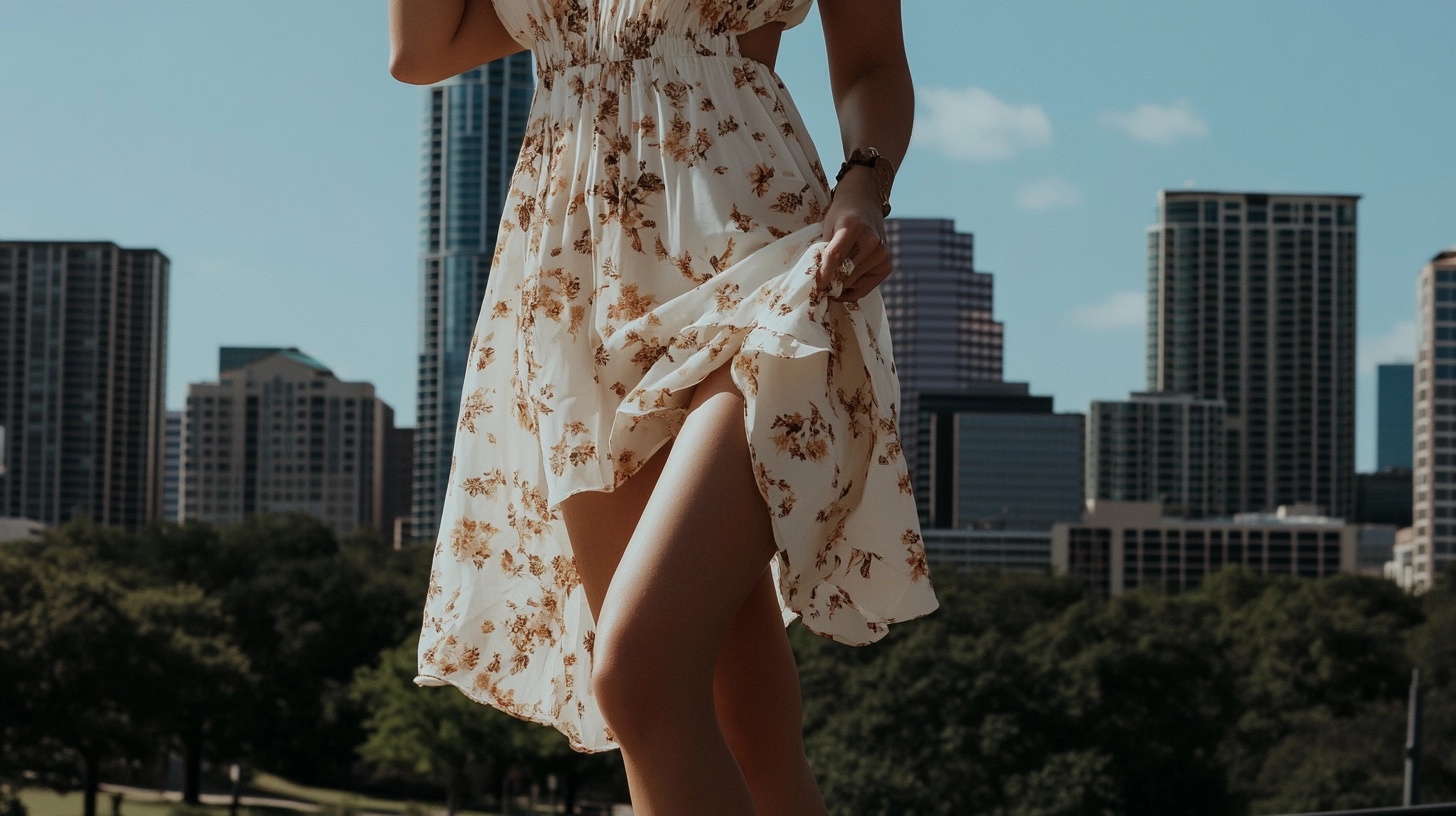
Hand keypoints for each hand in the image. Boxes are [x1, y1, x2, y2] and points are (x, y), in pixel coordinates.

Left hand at [816, 169, 890, 302]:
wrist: (864, 204)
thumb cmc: (841, 217)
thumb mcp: (828, 227)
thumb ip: (825, 251)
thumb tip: (820, 283)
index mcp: (853, 225)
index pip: (836, 255)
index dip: (824, 273)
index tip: (817, 286)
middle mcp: (871, 239)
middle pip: (845, 272)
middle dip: (830, 283)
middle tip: (820, 286)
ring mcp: (882, 253)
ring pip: (853, 283)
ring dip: (840, 287)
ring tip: (832, 281)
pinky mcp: (887, 265)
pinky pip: (864, 288)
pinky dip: (851, 291)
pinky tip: (843, 286)